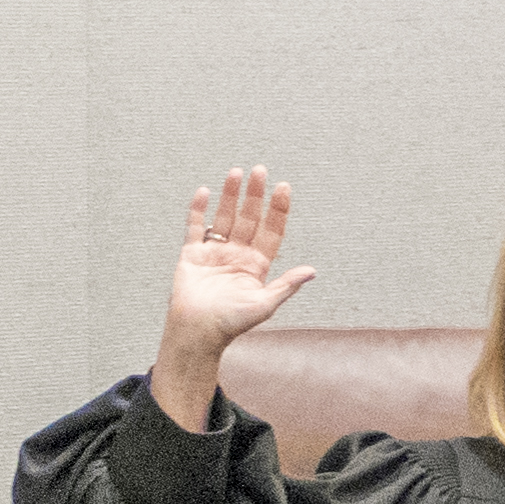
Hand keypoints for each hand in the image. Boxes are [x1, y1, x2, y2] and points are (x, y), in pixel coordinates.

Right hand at [149, 167, 319, 430]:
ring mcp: (214, 253)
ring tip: (236, 173)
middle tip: (260, 171)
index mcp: (256, 265)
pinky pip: (195, 227)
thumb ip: (286, 285)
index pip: (271, 230)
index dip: (277, 209)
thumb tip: (312, 271)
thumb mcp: (264, 305)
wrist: (196, 332)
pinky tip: (204, 192)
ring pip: (224, 217)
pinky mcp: (192, 255)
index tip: (282, 187)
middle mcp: (237, 255)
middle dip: (254, 194)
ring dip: (230, 195)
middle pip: (248, 218)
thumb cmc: (230, 324)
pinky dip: (198, 210)